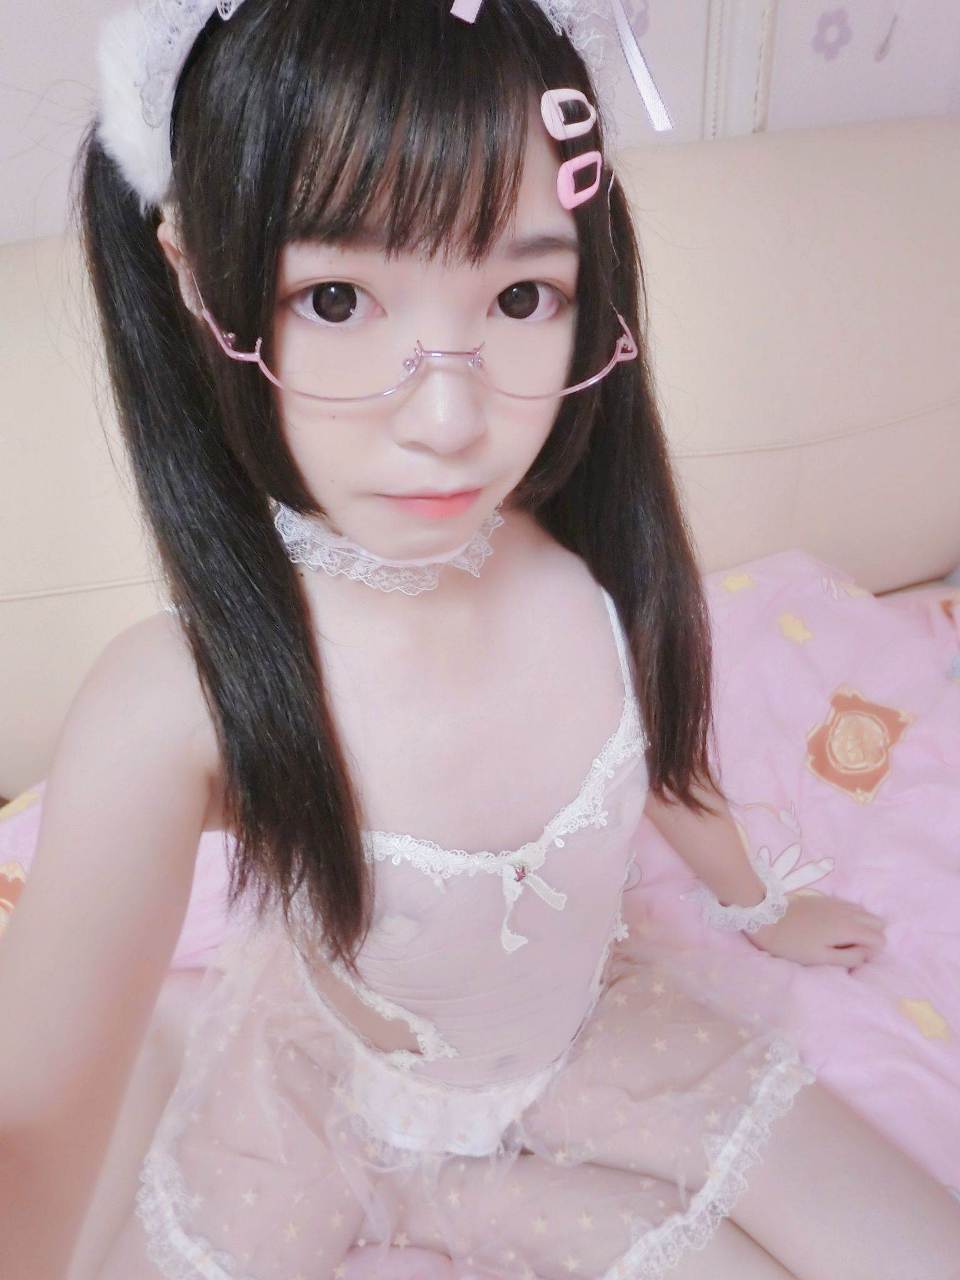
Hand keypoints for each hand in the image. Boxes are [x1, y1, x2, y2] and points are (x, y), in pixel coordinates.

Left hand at [747, 893, 886, 967]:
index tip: (852, 956)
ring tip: (840, 939)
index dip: (872, 952)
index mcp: (849, 926)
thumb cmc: (793, 944)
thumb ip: (850, 957)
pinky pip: (850, 906)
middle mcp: (848, 910)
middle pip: (877, 922)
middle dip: (871, 937)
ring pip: (864, 912)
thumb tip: (867, 954)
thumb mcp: (822, 958)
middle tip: (848, 948)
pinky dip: (850, 917)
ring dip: (861, 926)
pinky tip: (832, 927)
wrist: (767, 917)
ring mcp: (837, 902)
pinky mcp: (826, 898)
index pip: (880, 938)